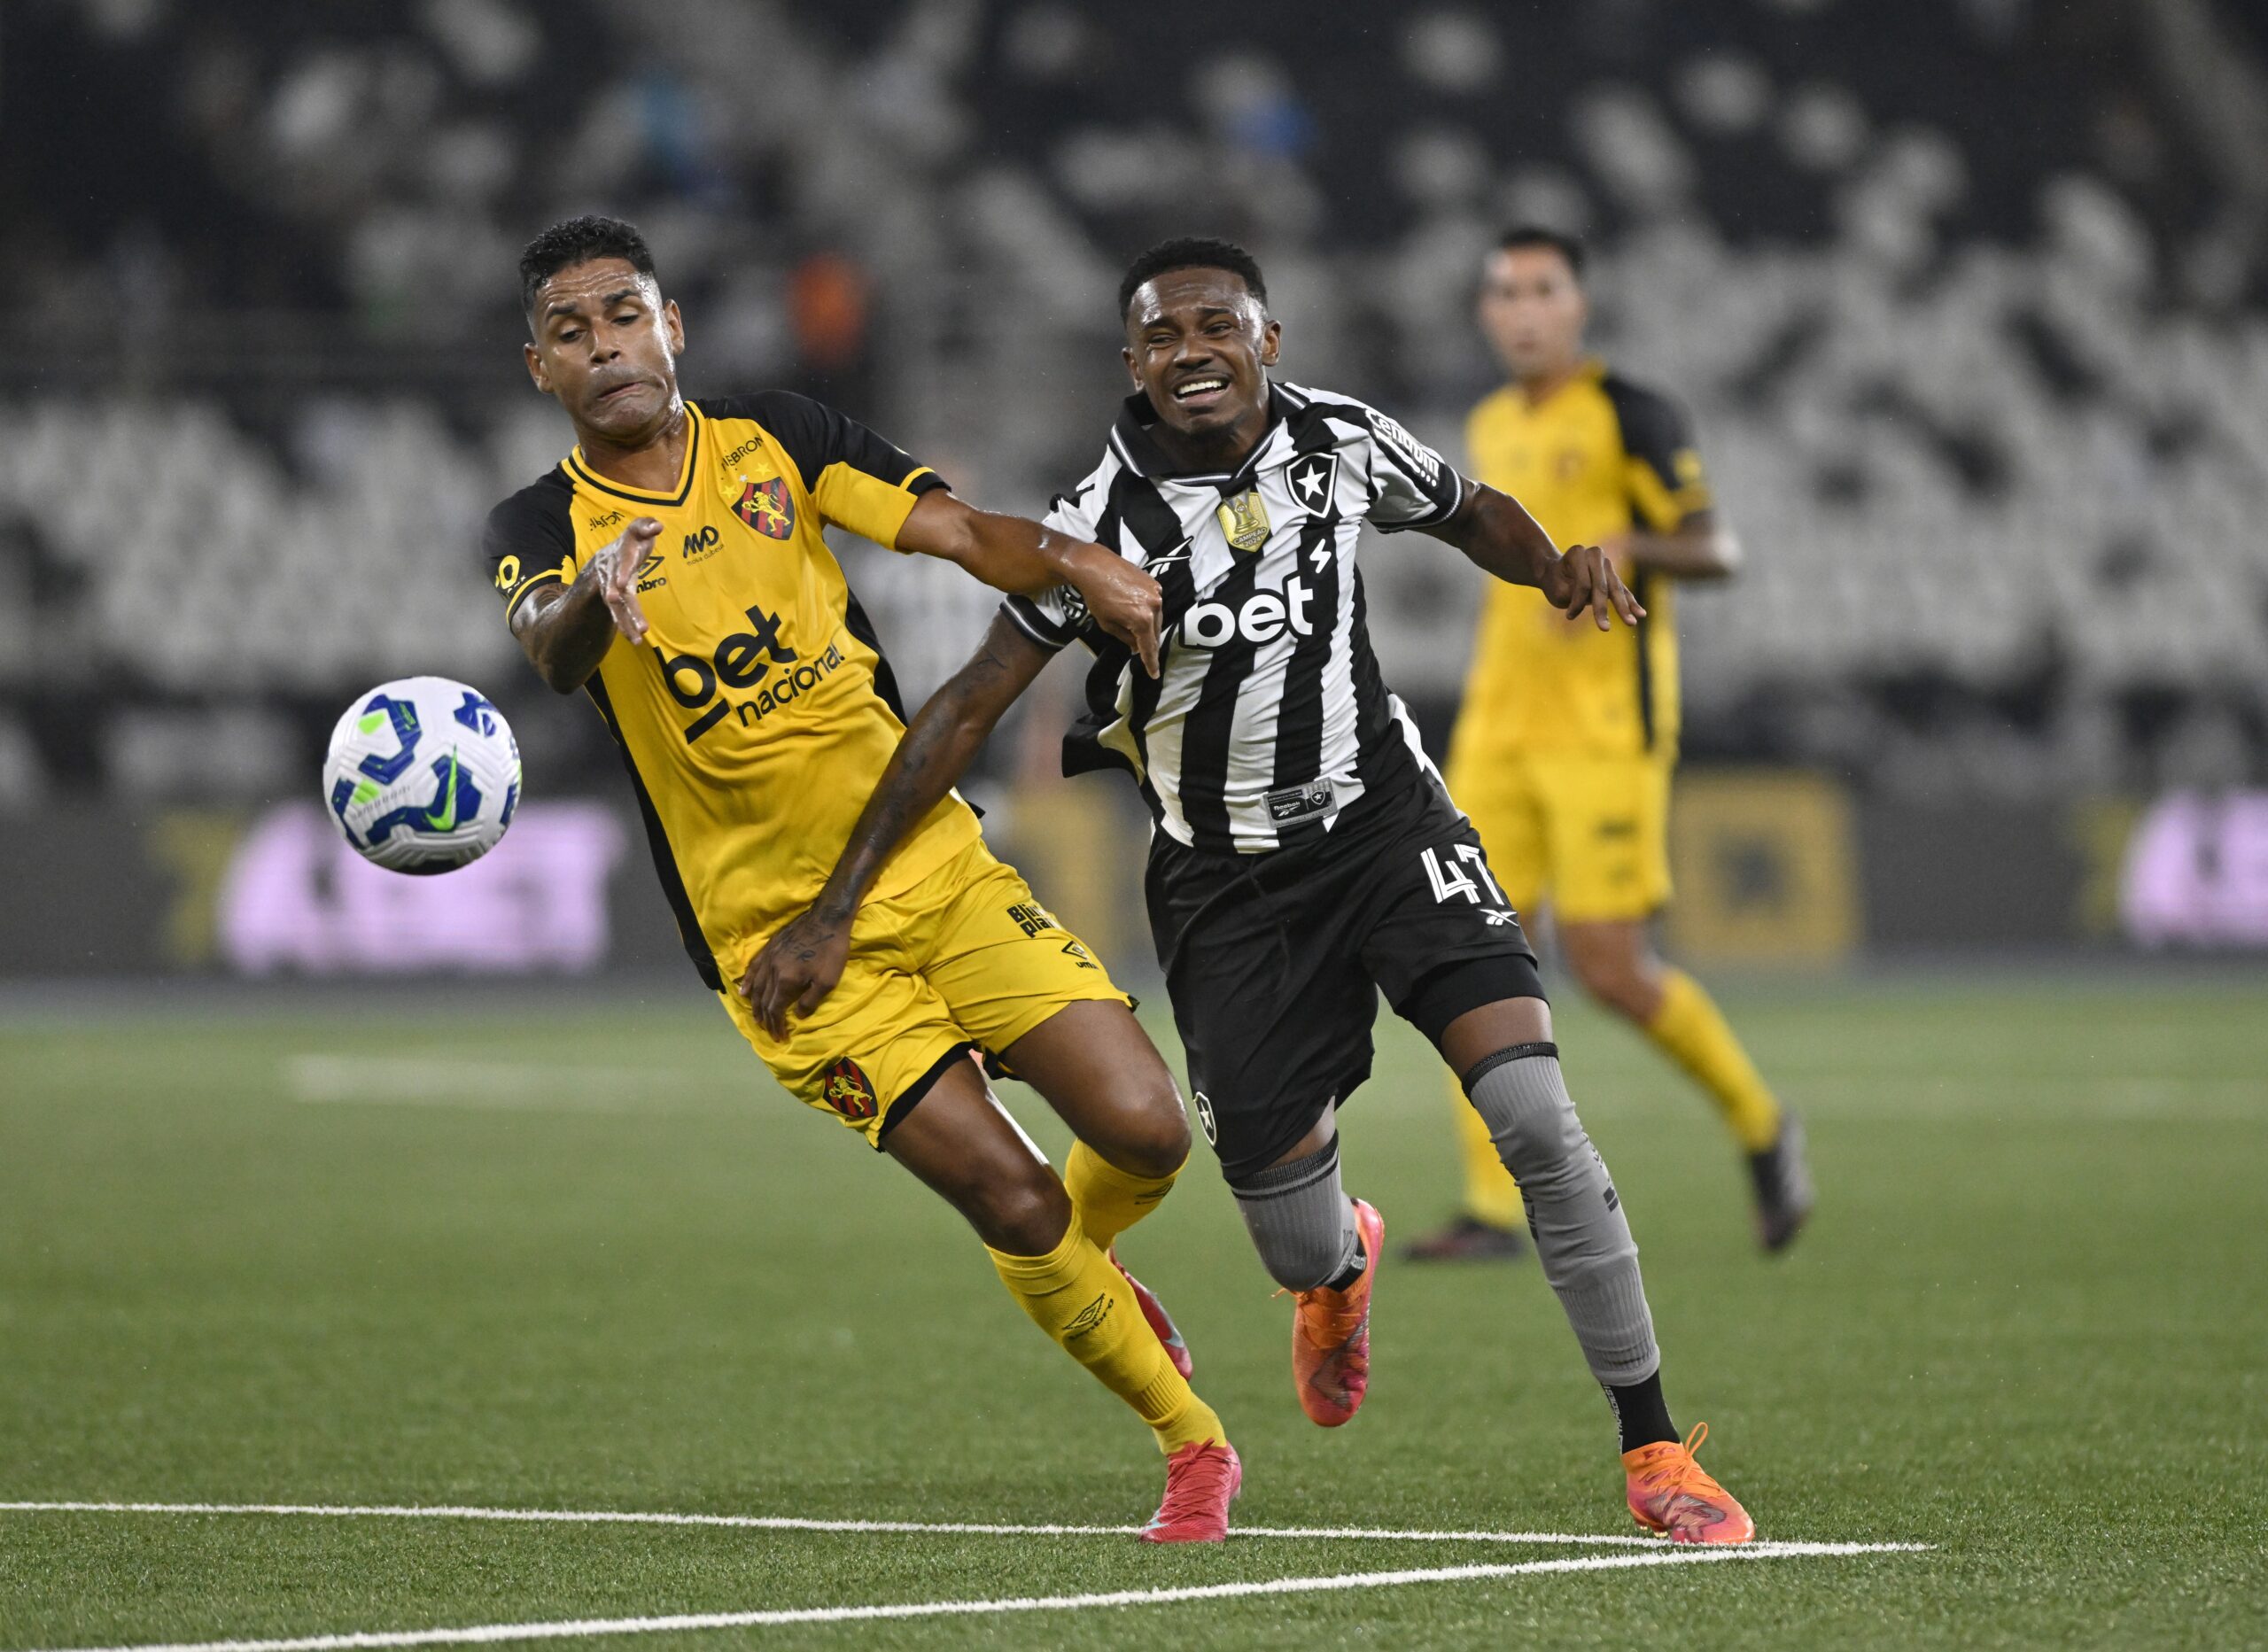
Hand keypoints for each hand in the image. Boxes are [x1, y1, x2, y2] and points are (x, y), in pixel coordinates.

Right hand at [596, 517, 662, 644]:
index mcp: (620, 554)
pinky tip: (635, 639)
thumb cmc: (632, 540)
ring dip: (626, 622)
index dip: (622, 571)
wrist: (610, 552)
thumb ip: (646, 525)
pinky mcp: (616, 600)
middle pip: (617, 591)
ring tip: (637, 639)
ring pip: (617, 607)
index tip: (622, 583)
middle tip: (639, 624)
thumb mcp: (639, 528)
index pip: (623, 562)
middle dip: (626, 608)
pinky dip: (626, 626)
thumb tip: (657, 526)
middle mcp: (613, 573)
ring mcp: (612, 588)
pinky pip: (619, 614)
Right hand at [738, 903, 851, 1038]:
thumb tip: (797, 1016)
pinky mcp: (769, 948)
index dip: (776, 1025)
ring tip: (756, 1017)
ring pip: (755, 986)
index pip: (775, 1009)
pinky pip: (753, 968)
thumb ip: (810, 1001)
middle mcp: (772, 971)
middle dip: (765, 1019)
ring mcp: (768, 958)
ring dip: (754, 1004)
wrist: (827, 919)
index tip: (779, 1037)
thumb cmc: (831, 951)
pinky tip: (744, 991)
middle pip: (763, 1000)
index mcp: (786, 981)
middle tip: (767, 1030)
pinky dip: (747, 982)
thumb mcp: (828, 981)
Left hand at [1063, 542, 1163, 677]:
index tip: (1154, 674)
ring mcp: (1156, 593)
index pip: (1149, 647)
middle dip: (1150, 643)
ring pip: (1158, 618)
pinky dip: (1150, 611)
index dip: (1151, 662)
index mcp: (1142, 620)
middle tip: (1144, 652)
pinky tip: (1139, 612)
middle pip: (1156, 633)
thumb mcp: (1108, 624)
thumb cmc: (1096, 597)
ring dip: (1150, 627)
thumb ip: (1126, 638)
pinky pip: (1155, 603)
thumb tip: (1136, 647)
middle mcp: (1154, 607)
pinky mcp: (1154, 583)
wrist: (1095, 566)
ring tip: (1141, 633)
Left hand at [1541, 543, 1645, 631]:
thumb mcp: (1556, 589)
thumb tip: (1593, 599)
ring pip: (1615, 589)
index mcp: (1578, 553)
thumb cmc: (1554, 582)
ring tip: (1631, 623)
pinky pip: (1623, 591)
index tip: (1569, 616)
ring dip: (1623, 608)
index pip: (1583, 582)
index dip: (1577, 601)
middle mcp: (1595, 555)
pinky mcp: (1613, 576)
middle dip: (1603, 608)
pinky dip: (1631, 603)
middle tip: (1604, 629)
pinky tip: (1641, 614)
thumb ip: (1573, 594)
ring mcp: (1606, 565)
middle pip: (1601, 585)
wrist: (1554, 572)